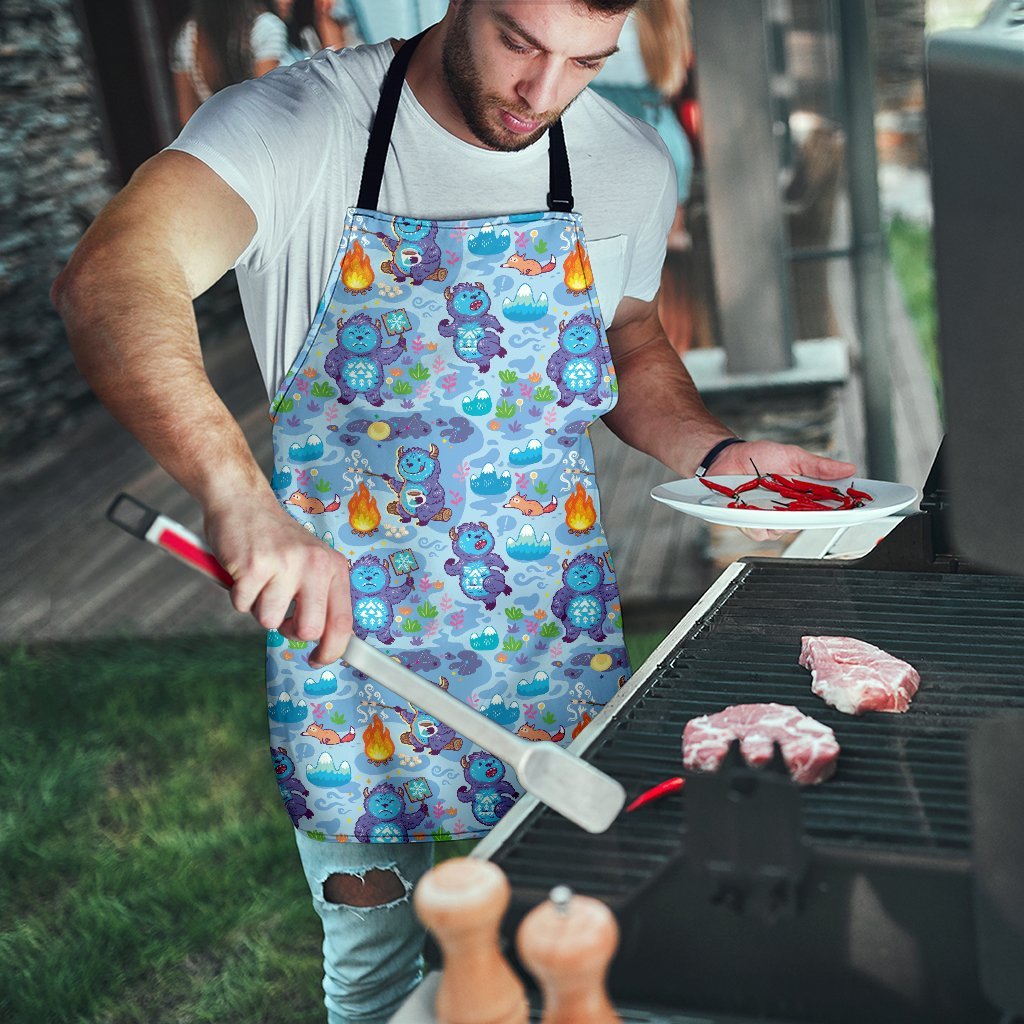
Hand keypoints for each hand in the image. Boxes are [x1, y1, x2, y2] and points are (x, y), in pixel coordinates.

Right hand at [203, 492, 352, 665]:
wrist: (243, 501)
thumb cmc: (275, 540)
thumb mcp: (311, 562)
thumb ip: (320, 596)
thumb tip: (325, 642)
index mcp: (334, 567)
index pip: (343, 622)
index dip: (332, 650)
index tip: (319, 660)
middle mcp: (315, 565)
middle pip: (309, 630)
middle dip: (289, 631)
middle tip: (280, 614)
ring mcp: (285, 564)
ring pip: (269, 621)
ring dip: (259, 608)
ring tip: (260, 581)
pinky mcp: (254, 566)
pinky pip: (242, 606)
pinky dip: (238, 595)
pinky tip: (243, 572)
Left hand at [708, 440, 856, 542]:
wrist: (727, 457)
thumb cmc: (759, 456)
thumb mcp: (793, 456)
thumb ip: (819, 466)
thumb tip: (849, 468)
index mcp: (803, 496)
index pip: (828, 508)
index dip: (843, 511)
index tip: (856, 508)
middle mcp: (789, 510)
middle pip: (808, 524)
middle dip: (809, 516)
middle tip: (804, 502)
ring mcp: (770, 518)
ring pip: (784, 531)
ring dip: (779, 518)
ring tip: (770, 499)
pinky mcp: (751, 523)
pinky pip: (760, 532)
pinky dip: (757, 522)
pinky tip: (753, 509)